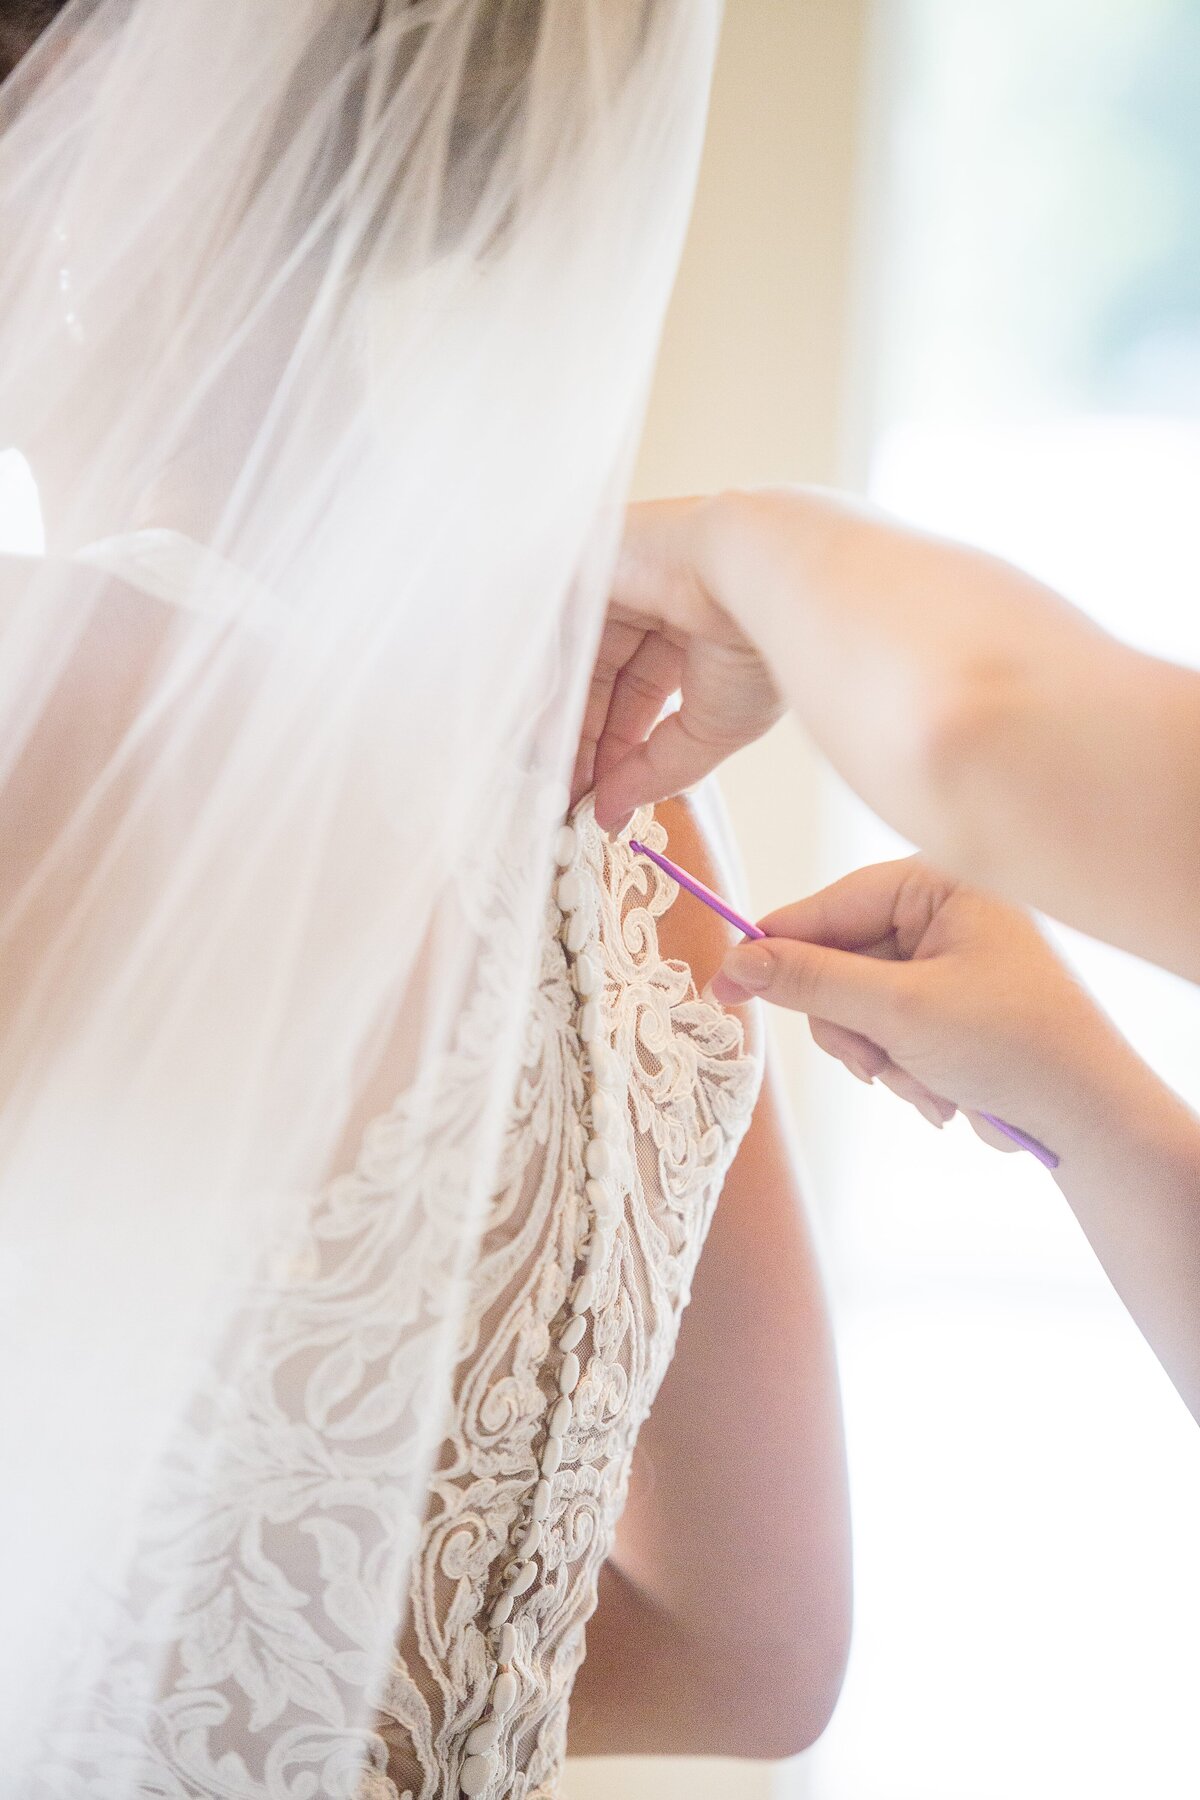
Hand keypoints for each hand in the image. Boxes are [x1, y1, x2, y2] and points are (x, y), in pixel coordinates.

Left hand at [575, 496, 784, 826]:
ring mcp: (616, 573)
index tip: (595, 800)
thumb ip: (657, 772)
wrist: (760, 577)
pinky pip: (551, 627)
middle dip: (582, 742)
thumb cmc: (758, 646)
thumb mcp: (710, 730)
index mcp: (691, 629)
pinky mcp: (581, 556)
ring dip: (559, 719)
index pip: (633, 697)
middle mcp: (651, 599)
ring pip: (572, 657)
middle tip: (565, 795)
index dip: (613, 750)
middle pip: (597, 680)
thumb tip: (613, 814)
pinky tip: (542, 728)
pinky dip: (543, 680)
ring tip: (552, 774)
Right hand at [709, 857, 1137, 1157]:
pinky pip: (887, 1030)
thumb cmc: (1011, 1045)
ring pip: (857, 1005)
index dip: (773, 948)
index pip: (829, 906)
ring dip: (877, 1054)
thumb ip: (812, 980)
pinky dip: (901, 1066)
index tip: (723, 988)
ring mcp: (949, 961)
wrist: (1091, 1118)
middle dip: (851, 1024)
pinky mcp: (952, 1006)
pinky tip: (939, 1089)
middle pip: (838, 961)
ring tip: (921, 1081)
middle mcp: (944, 913)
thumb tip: (737, 962)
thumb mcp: (898, 1010)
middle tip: (874, 1059)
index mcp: (941, 884)